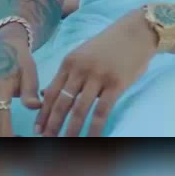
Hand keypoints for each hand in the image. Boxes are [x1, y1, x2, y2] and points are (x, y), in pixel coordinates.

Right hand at [0, 27, 40, 136]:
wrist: (1, 48)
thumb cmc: (19, 61)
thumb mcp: (29, 72)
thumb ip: (30, 91)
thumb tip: (35, 107)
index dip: (7, 136)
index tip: (19, 144)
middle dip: (1, 142)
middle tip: (20, 148)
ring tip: (15, 141)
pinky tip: (3, 136)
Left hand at [35, 11, 156, 136]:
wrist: (137, 31)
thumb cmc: (110, 44)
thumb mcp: (83, 53)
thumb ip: (67, 73)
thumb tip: (46, 94)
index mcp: (70, 61)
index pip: (52, 92)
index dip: (43, 113)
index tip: (37, 129)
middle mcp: (81, 69)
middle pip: (62, 102)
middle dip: (53, 124)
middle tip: (47, 141)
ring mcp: (98, 77)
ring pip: (79, 109)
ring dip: (71, 130)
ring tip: (66, 144)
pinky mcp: (116, 84)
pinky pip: (101, 111)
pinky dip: (94, 128)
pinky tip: (91, 139)